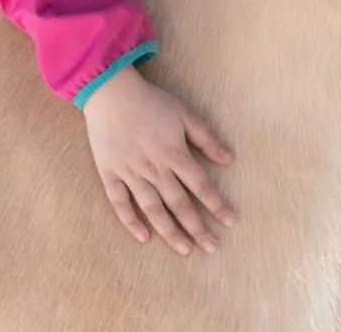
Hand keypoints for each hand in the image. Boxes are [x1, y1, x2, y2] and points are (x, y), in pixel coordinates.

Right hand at [81, 66, 235, 253]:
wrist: (111, 92)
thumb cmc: (151, 102)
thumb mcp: (184, 114)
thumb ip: (206, 138)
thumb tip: (228, 159)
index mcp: (174, 153)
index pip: (200, 186)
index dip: (216, 205)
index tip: (230, 222)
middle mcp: (154, 168)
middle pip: (179, 204)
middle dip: (197, 227)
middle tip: (212, 247)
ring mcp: (130, 173)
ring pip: (153, 209)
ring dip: (170, 231)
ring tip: (184, 249)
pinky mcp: (110, 174)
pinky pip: (121, 203)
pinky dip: (132, 222)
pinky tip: (145, 238)